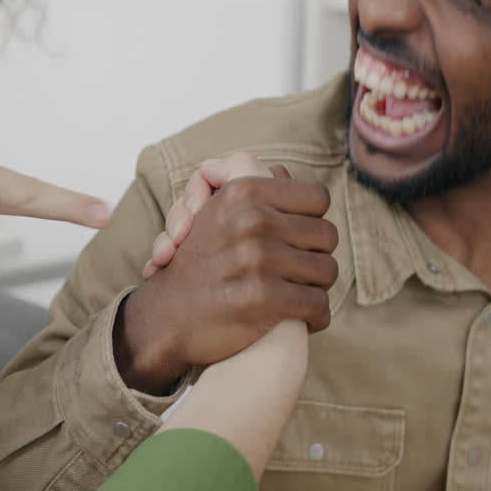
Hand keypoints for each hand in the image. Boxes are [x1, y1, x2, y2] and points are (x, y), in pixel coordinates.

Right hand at [114, 153, 338, 392]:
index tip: (300, 234)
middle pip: (327, 234)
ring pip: (327, 270)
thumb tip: (282, 171)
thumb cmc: (193, 264)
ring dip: (318, 287)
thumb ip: (244, 181)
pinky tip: (306, 320)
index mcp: (243, 191)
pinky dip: (316, 317)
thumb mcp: (212, 208)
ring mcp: (257, 259)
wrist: (164, 319)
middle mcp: (251, 220)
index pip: (317, 197)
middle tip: (304, 268)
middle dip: (318, 255)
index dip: (313, 217)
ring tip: (304, 292)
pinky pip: (317, 305)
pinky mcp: (263, 299)